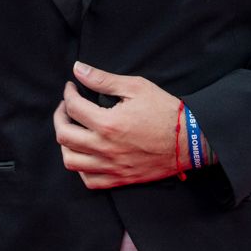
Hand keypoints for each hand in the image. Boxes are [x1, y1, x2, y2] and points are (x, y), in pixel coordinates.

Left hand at [52, 61, 181, 188]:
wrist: (190, 139)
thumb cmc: (165, 111)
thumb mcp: (136, 87)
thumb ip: (103, 79)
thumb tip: (78, 69)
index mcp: (108, 124)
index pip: (73, 107)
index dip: (68, 93)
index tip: (72, 88)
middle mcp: (106, 148)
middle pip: (64, 135)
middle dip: (60, 116)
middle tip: (67, 107)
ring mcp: (112, 167)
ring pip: (71, 161)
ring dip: (66, 144)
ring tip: (72, 131)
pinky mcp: (120, 179)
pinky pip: (89, 181)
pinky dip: (81, 168)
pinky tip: (86, 154)